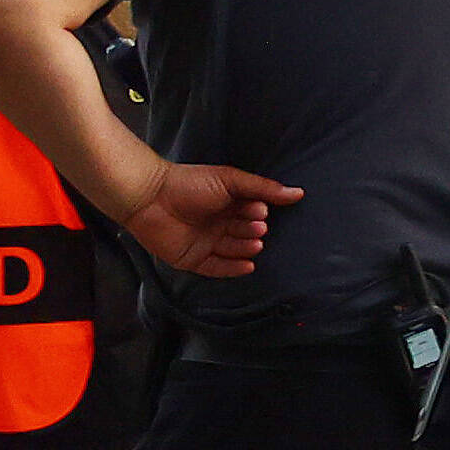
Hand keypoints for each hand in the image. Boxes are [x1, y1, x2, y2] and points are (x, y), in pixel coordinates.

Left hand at [116, 160, 294, 282]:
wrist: (150, 197)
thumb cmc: (190, 183)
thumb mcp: (231, 181)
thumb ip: (263, 188)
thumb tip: (299, 193)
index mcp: (227, 204)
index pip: (252, 214)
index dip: (258, 214)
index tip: (261, 211)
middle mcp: (218, 224)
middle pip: (245, 233)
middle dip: (254, 231)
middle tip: (258, 226)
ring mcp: (205, 243)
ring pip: (234, 251)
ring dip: (247, 249)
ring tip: (255, 243)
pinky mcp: (192, 259)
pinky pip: (216, 268)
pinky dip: (233, 269)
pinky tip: (249, 266)